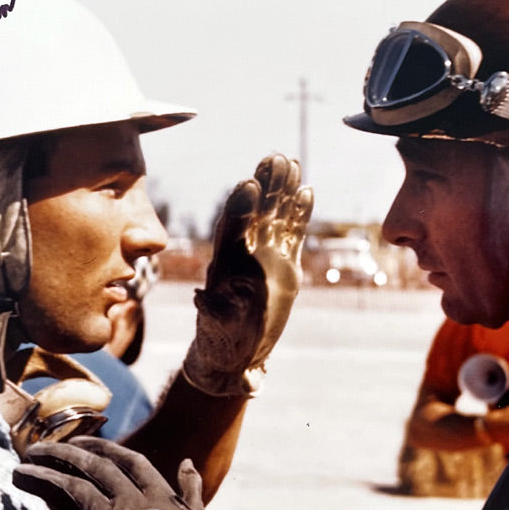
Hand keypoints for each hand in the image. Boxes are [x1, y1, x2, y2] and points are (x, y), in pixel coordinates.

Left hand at [6, 437, 230, 509]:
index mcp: (162, 500)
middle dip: (63, 453)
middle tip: (38, 449)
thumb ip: (190, 495)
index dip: (102, 447)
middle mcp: (135, 506)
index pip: (128, 461)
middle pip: (93, 467)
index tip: (80, 441)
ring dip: (40, 478)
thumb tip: (186, 463)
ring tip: (18, 472)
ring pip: (70, 489)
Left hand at [182, 154, 312, 396]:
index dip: (240, 206)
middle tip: (274, 157)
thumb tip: (201, 297)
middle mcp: (246, 253)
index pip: (232, 227)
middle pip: (255, 211)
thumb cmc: (222, 340)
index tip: (247, 184)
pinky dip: (300, 213)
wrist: (236, 352)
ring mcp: (266, 255)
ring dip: (283, 190)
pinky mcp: (284, 264)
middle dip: (265, 185)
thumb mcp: (216, 326)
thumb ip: (213, 310)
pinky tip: (307, 190)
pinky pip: (293, 232)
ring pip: (276, 215)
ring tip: (292, 162)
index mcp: (227, 263)